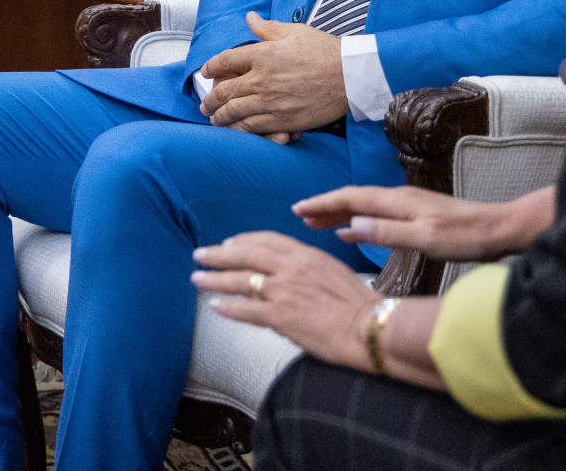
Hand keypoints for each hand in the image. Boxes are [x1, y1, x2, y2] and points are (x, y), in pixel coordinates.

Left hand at [191, 232, 376, 371]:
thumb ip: (309, 269)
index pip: (267, 240)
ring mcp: (283, 291)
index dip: (245, 240)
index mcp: (305, 254)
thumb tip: (292, 275)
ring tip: (197, 279)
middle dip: (219, 254)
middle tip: (199, 255)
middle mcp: (290, 268)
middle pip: (245, 254)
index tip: (230, 242)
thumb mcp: (334, 272)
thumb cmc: (359, 304)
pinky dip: (228, 308)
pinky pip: (246, 310)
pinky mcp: (280, 316)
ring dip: (214, 279)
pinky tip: (215, 307)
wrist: (368, 327)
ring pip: (239, 280)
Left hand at [197, 12, 347, 134]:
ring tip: (214, 119)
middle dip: (210, 99)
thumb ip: (267, 28)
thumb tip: (249, 17)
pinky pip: (253, 128)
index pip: (225, 60)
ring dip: (220, 117)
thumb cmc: (325, 51)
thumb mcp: (295, 32)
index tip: (205, 72)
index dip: (211, 66)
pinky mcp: (283, 120)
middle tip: (205, 104)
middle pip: (224, 91)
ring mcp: (271, 102)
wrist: (351, 76)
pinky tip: (234, 131)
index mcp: (263, 55)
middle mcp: (262, 79)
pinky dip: (239, 130)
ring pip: (234, 112)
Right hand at [292, 184, 554, 261]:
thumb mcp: (424, 240)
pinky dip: (359, 217)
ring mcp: (409, 204)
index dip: (323, 204)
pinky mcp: (417, 213)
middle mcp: (400, 198)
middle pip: (354, 199)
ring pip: (365, 205)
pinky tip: (358, 228)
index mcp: (397, 201)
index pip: (350, 199)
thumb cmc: (465, 237)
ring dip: (341, 211)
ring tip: (319, 222)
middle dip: (326, 206)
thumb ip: (386, 233)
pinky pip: (378, 211)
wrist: (498, 229)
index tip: (298, 210)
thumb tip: (350, 228)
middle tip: (301, 216)